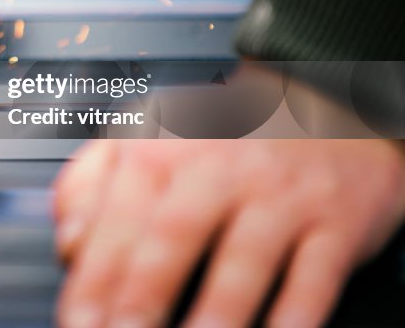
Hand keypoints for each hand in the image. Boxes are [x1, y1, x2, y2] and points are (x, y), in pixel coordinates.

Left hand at [54, 138, 404, 327]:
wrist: (324, 99)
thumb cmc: (221, 134)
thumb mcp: (144, 137)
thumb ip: (92, 184)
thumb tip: (68, 242)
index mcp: (160, 149)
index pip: (116, 220)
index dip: (92, 280)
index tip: (78, 322)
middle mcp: (219, 168)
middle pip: (171, 238)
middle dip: (139, 300)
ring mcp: (280, 194)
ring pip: (241, 263)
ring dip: (212, 319)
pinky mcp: (336, 221)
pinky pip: (314, 278)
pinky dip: (293, 319)